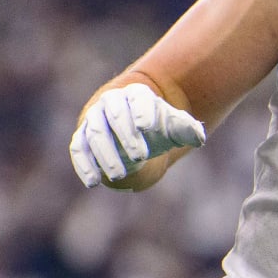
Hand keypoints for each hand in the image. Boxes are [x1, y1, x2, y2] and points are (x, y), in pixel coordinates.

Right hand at [70, 83, 205, 187]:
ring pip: (95, 133)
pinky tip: (92, 182)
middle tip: (141, 156)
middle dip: (127, 135)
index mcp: (137, 95)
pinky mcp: (82, 138)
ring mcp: (94, 119)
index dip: (142, 111)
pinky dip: (83, 165)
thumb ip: (187, 129)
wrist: (136, 134)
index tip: (148, 127)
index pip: (138, 99)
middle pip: (115, 115)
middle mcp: (111, 102)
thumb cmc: (159, 128)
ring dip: (106, 154)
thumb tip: (198, 136)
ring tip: (119, 175)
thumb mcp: (176, 128)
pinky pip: (79, 149)